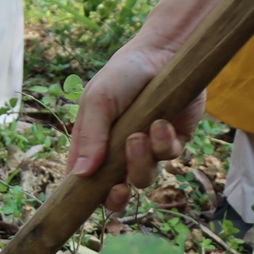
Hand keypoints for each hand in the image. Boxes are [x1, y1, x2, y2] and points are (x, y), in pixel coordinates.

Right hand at [67, 40, 199, 211]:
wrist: (165, 53)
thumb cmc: (123, 73)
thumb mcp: (98, 100)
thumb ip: (90, 137)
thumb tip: (80, 175)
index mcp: (93, 143)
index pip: (83, 179)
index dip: (84, 194)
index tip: (85, 199)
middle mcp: (118, 151)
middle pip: (114, 191)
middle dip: (116, 196)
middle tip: (118, 188)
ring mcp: (147, 149)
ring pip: (143, 178)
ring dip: (141, 161)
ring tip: (140, 135)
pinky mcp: (173, 142)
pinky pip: (169, 157)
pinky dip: (164, 143)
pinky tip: (161, 122)